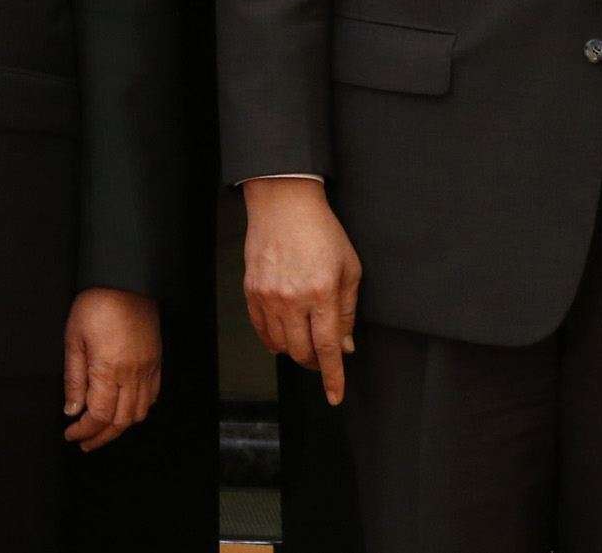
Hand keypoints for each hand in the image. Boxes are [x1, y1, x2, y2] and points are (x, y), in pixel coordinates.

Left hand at [62, 288, 162, 449]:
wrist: (126, 282)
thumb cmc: (96, 305)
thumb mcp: (74, 338)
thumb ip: (73, 377)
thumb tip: (71, 409)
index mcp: (108, 370)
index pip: (99, 415)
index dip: (85, 430)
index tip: (71, 435)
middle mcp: (132, 375)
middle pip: (120, 421)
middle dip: (101, 437)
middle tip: (84, 442)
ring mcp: (148, 370)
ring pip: (138, 414)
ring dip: (119, 428)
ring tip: (102, 431)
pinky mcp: (156, 363)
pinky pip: (151, 397)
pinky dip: (138, 411)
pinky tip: (124, 411)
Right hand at [240, 177, 361, 403]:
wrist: (284, 205)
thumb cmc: (322, 232)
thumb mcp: (349, 270)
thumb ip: (346, 312)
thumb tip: (345, 346)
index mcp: (322, 294)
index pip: (328, 348)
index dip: (332, 376)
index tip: (334, 396)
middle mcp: (292, 299)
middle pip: (302, 351)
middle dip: (315, 361)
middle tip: (324, 357)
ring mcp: (268, 295)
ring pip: (280, 344)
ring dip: (295, 350)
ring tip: (304, 342)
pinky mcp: (251, 290)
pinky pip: (260, 328)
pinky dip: (272, 339)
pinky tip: (282, 335)